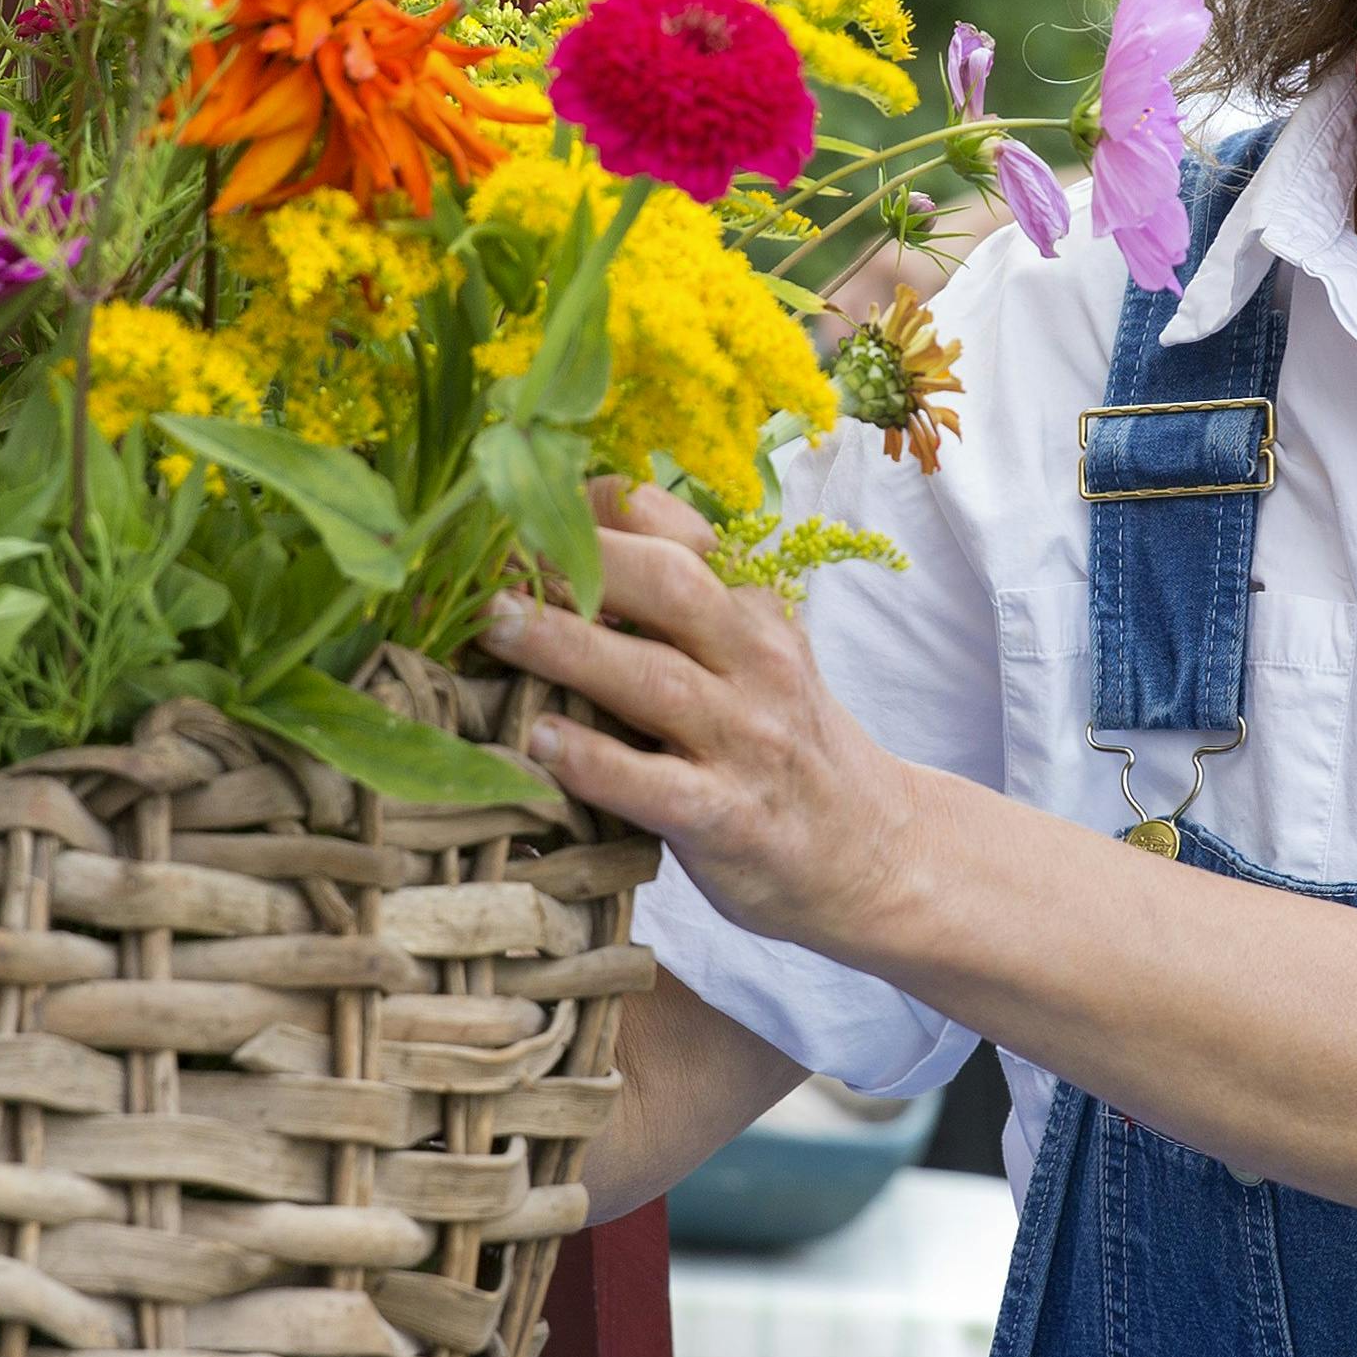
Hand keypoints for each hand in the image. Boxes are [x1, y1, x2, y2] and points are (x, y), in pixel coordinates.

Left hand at [485, 484, 929, 957]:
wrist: (872, 852)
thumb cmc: (784, 746)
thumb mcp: (751, 657)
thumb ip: (675, 613)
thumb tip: (552, 567)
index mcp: (753, 609)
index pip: (678, 531)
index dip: (594, 510)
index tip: (519, 505)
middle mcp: (756, 661)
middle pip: (667, 585)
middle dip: (574, 562)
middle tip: (485, 558)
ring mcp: (747, 740)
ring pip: (654, 678)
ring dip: (566, 648)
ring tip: (493, 629)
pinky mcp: (730, 818)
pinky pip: (656, 784)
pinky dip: (594, 762)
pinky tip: (538, 742)